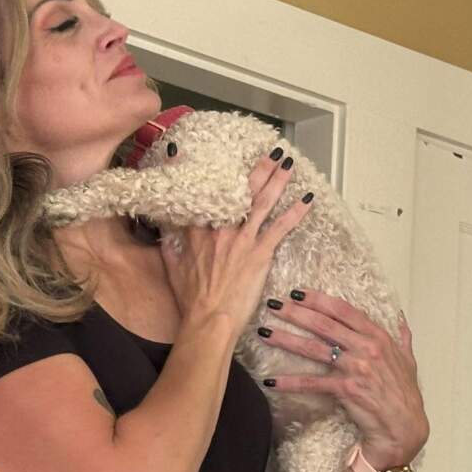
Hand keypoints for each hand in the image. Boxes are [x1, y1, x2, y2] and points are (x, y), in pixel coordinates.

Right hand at [161, 152, 309, 333]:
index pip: (197, 195)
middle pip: (240, 192)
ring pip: (262, 202)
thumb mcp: (173, 268)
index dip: (190, 172)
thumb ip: (169, 245)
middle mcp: (221, 229)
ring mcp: (242, 239)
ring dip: (277, 181)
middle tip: (271, 153)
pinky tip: (308, 199)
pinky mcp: (260, 253)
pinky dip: (295, 212)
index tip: (185, 151)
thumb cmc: (192, 300)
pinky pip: (280, 227)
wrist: (209, 319)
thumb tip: (164, 229)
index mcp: (198, 232)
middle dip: (257, 169)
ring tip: (288, 163)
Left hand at [258, 291, 428, 468]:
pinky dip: (291, 382)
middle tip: (274, 304)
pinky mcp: (346, 389)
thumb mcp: (409, 361)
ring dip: (287, 339)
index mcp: (379, 337)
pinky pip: (313, 383)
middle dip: (297, 312)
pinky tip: (272, 380)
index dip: (319, 300)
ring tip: (265, 332)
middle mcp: (367, 348)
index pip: (344, 310)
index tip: (298, 292)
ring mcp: (356, 368)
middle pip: (325, 324)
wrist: (404, 428)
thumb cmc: (406, 396)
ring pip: (314, 349)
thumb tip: (400, 318)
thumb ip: (403, 337)